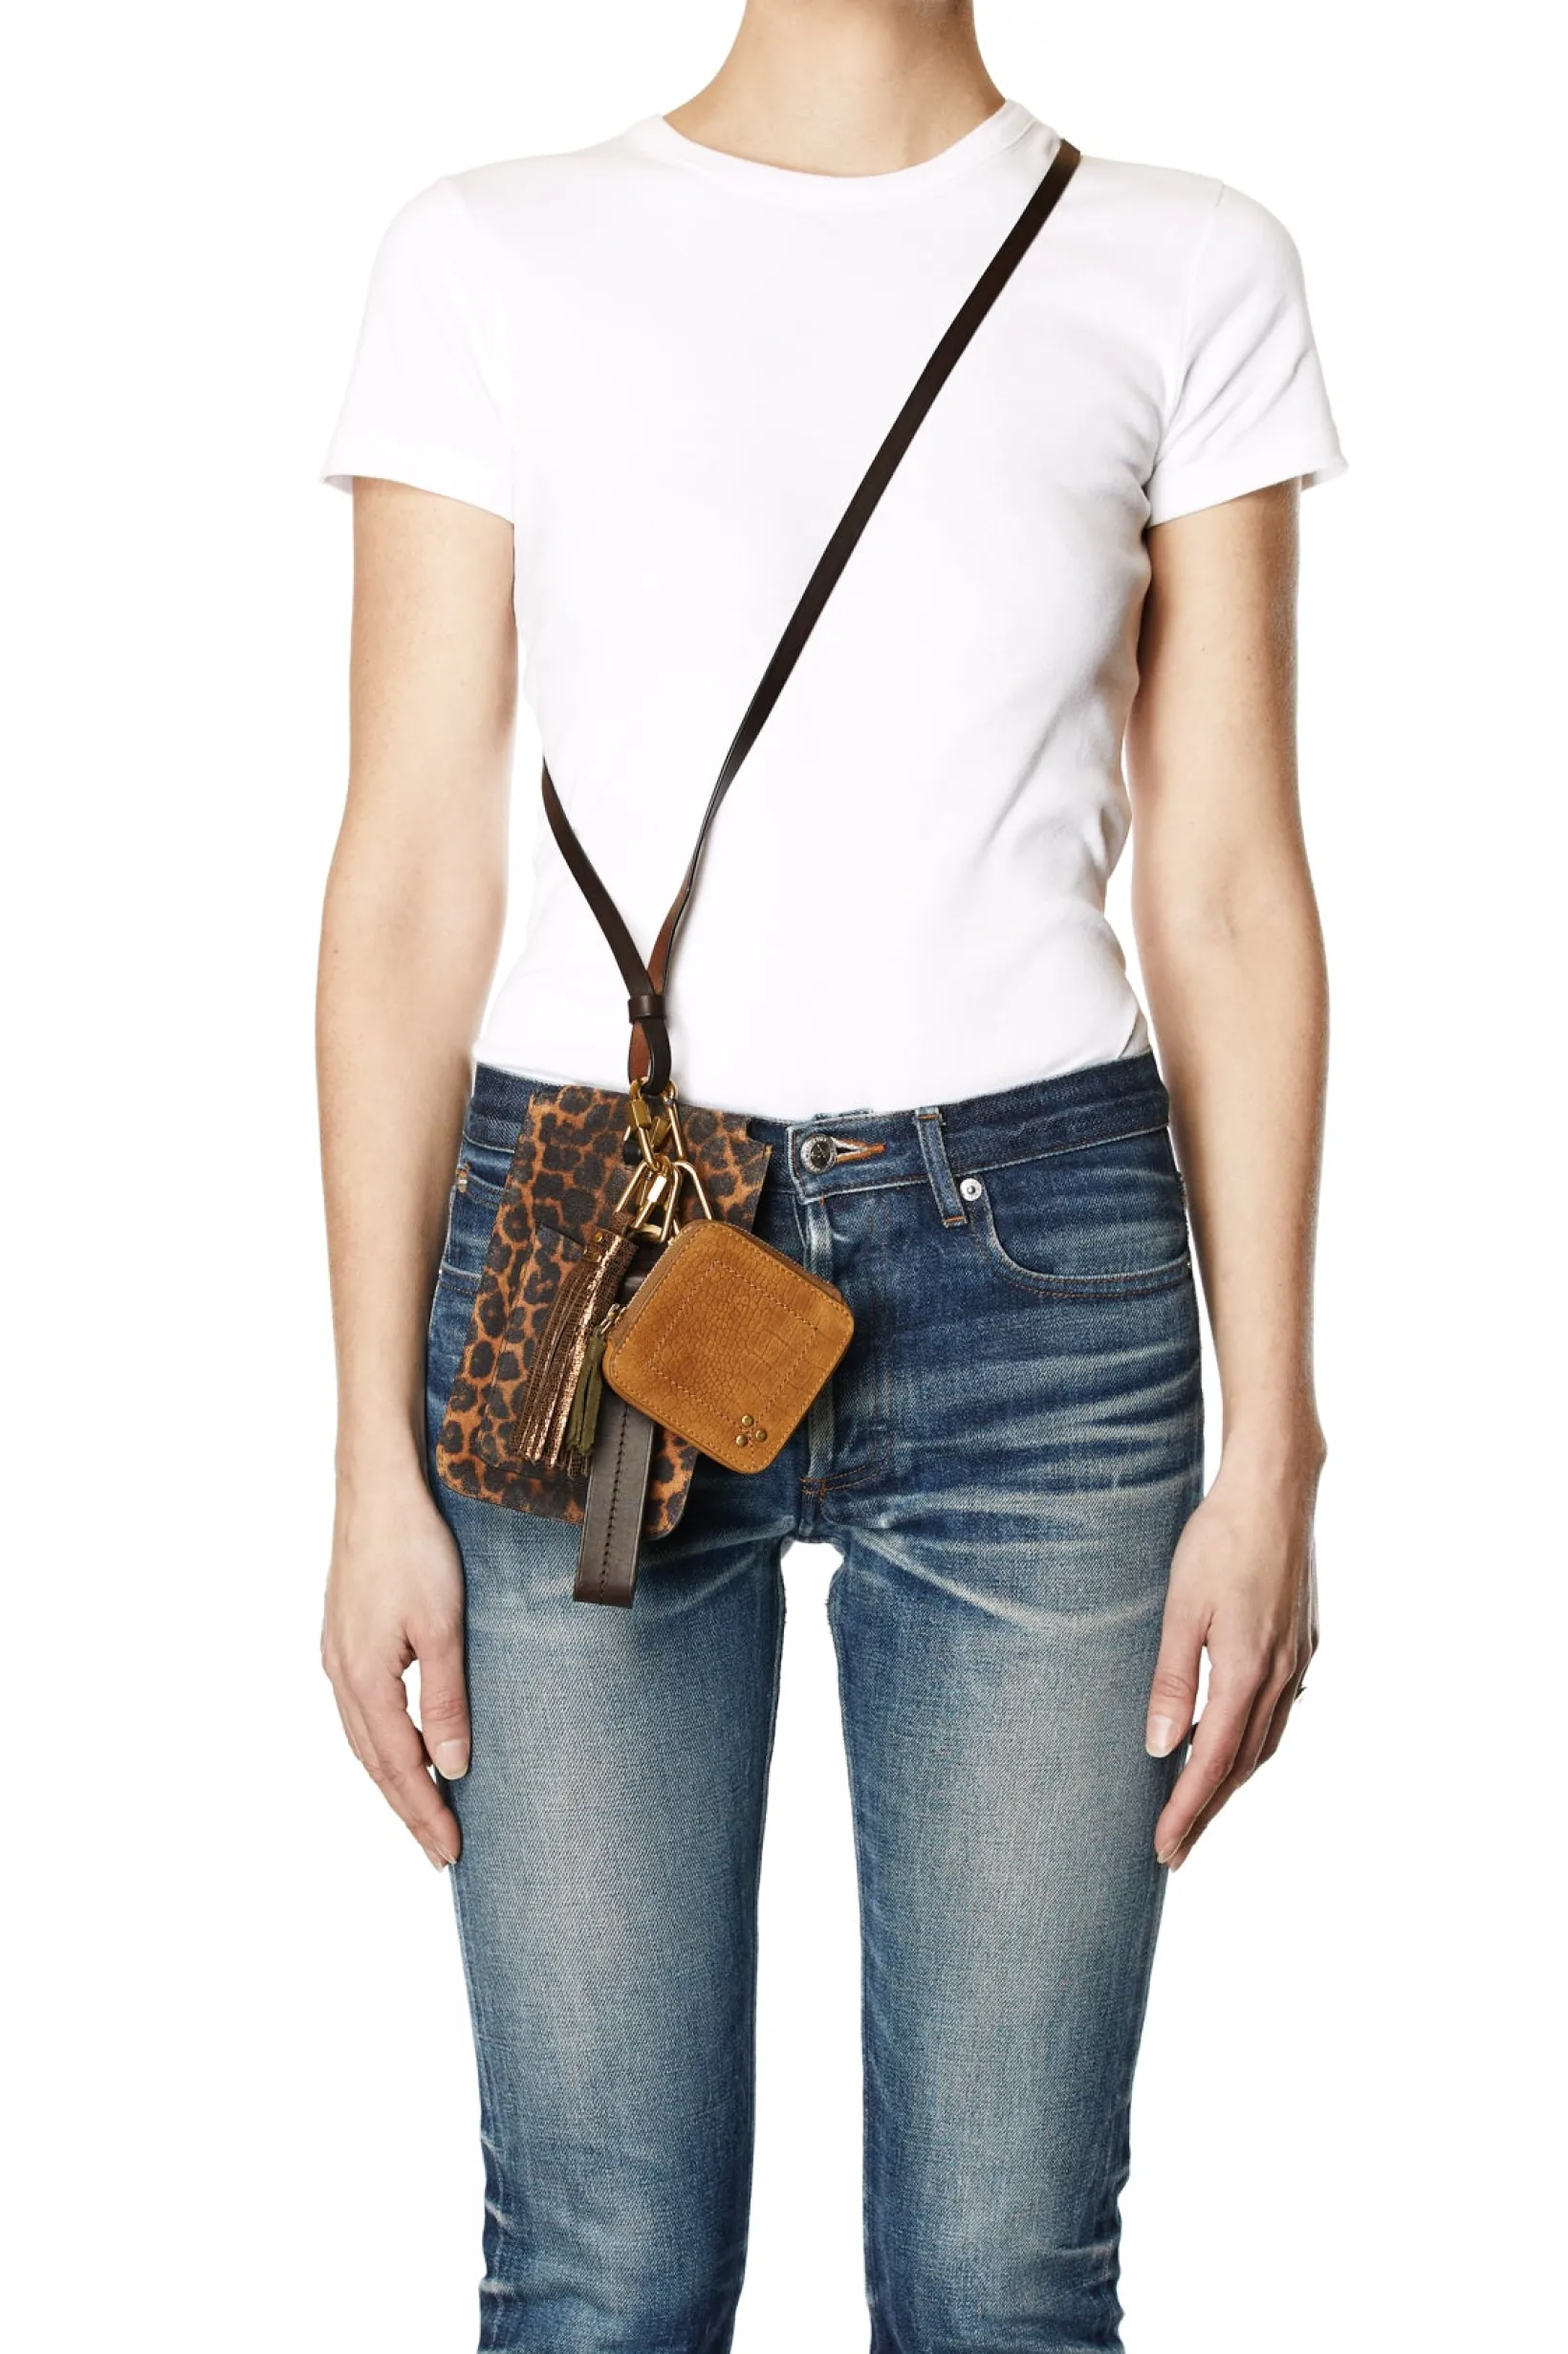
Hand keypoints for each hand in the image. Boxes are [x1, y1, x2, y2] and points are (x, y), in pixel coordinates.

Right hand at [322, 1466, 470, 1870]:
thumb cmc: (413, 1548)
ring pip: (365, 1739)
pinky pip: (362, 1711)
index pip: (398, 1766)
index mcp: (364, 1678)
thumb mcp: (442, 1627)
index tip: (449, 1853)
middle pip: (375, 1763)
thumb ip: (446, 1700)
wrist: (377, 1488)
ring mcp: (337, 1655)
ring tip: (426, 1813)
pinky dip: (384, 1743)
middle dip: (408, 1810)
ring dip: (395, 1780)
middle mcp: (341, 1674)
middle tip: (439, 1853)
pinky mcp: (344, 1637)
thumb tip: (452, 1768)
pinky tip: (406, 1747)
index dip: (424, 1812)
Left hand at [1144, 1445, 1321, 1868]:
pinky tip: (1238, 1738)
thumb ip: (1172, 1680)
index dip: (1187, 1811)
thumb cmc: (1219, 1540)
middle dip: (1209, 1810)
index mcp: (1245, 1673)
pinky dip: (1255, 1740)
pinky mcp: (1305, 1640)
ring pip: (1266, 1741)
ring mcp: (1298, 1659)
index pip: (1211, 1764)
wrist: (1275, 1490)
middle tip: (1178, 1846)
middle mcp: (1279, 1676)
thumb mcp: (1180, 1607)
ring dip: (1234, 1779)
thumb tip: (1159, 1747)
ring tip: (1201, 1805)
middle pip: (1243, 1765)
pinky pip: (1281, 1710)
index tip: (1165, 1849)